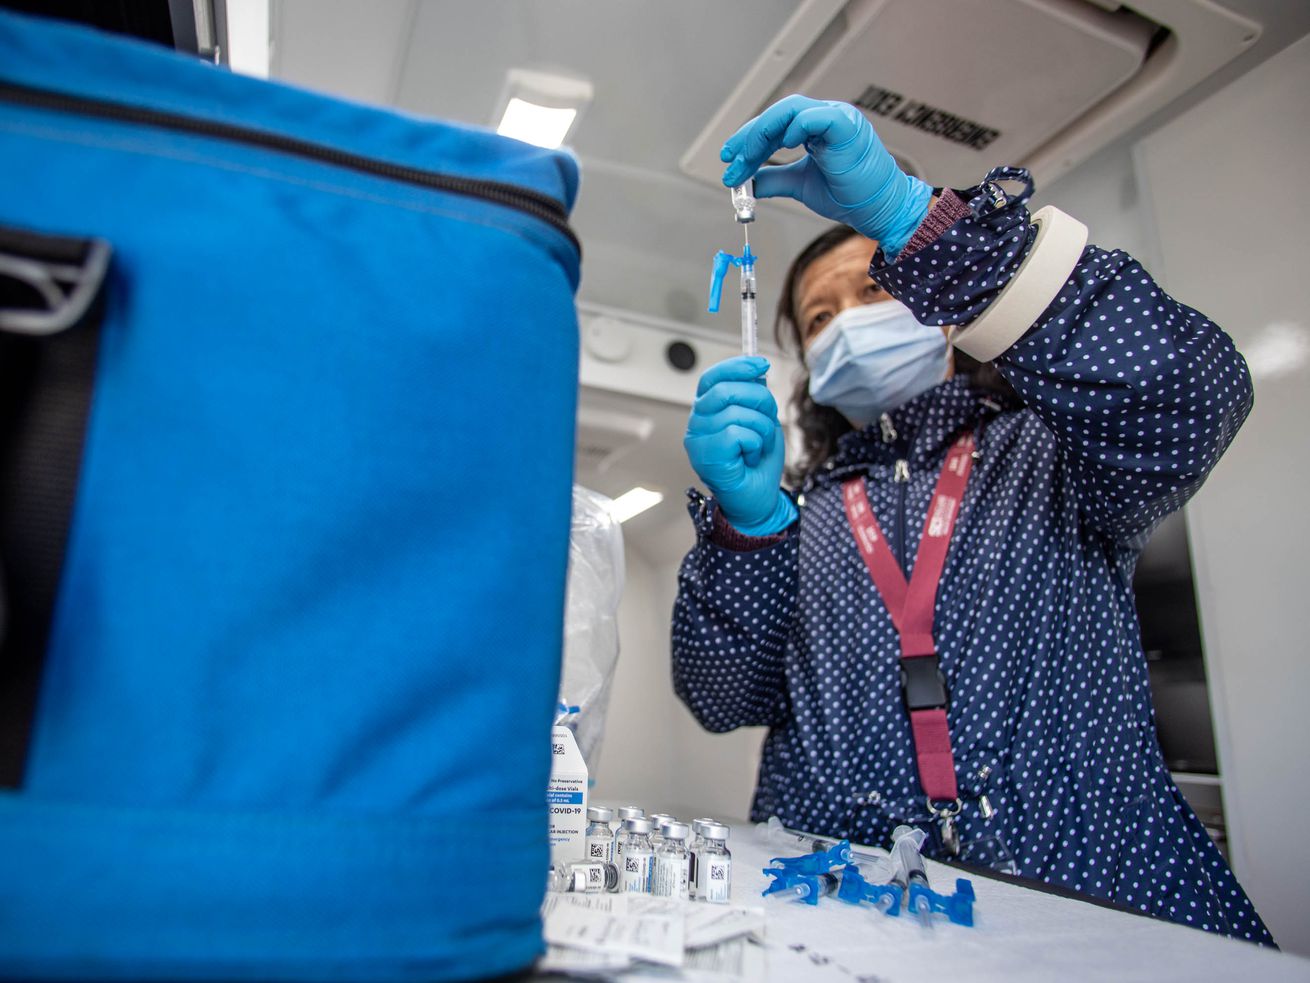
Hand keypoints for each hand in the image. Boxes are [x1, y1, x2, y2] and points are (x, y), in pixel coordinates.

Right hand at [684, 356, 795, 535]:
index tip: (762, 364)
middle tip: (768, 421)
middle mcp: (696, 423)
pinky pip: (737, 433)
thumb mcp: (761, 420)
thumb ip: (754, 396)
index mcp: (706, 411)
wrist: (758, 500)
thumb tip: (757, 368)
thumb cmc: (757, 462)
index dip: (737, 366)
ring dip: (761, 430)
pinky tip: (750, 458)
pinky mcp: (706, 456)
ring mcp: (698, 441)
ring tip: (757, 447)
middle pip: (726, 390)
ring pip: (737, 413)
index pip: (712, 377)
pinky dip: (755, 444)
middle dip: (759, 401)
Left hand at [720, 95, 931, 256]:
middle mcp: (825, 118)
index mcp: (816, 128)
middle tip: (731, 160)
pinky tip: (782, 146)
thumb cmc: (849, 194)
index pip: (775, 125)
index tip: (730, 159)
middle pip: (777, 115)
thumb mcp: (800, 185)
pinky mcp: (846, 126)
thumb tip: (749, 182)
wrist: (878, 208)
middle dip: (749, 137)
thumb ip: (775, 179)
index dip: (749, 140)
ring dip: (762, 134)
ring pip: (790, 111)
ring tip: (747, 158)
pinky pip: (814, 117)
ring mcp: (836, 119)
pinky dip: (794, 128)